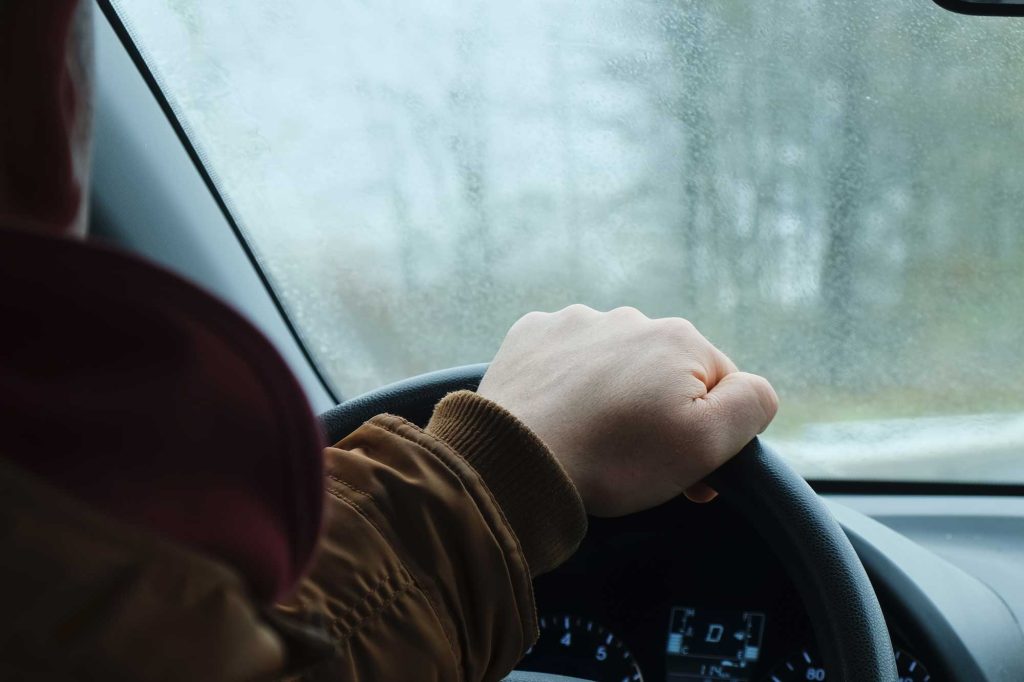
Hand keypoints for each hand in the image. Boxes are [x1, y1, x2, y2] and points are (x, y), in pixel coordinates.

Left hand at [477, 305, 777, 516]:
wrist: (515, 460)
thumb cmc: (614, 459)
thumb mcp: (707, 444)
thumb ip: (753, 405)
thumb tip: (754, 389)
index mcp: (679, 338)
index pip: (720, 386)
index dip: (710, 434)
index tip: (686, 474)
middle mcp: (629, 317)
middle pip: (665, 373)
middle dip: (661, 414)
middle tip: (636, 465)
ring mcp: (575, 322)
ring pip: (615, 364)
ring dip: (615, 396)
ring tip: (593, 440)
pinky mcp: (531, 336)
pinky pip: (566, 358)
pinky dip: (569, 383)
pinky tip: (561, 415)